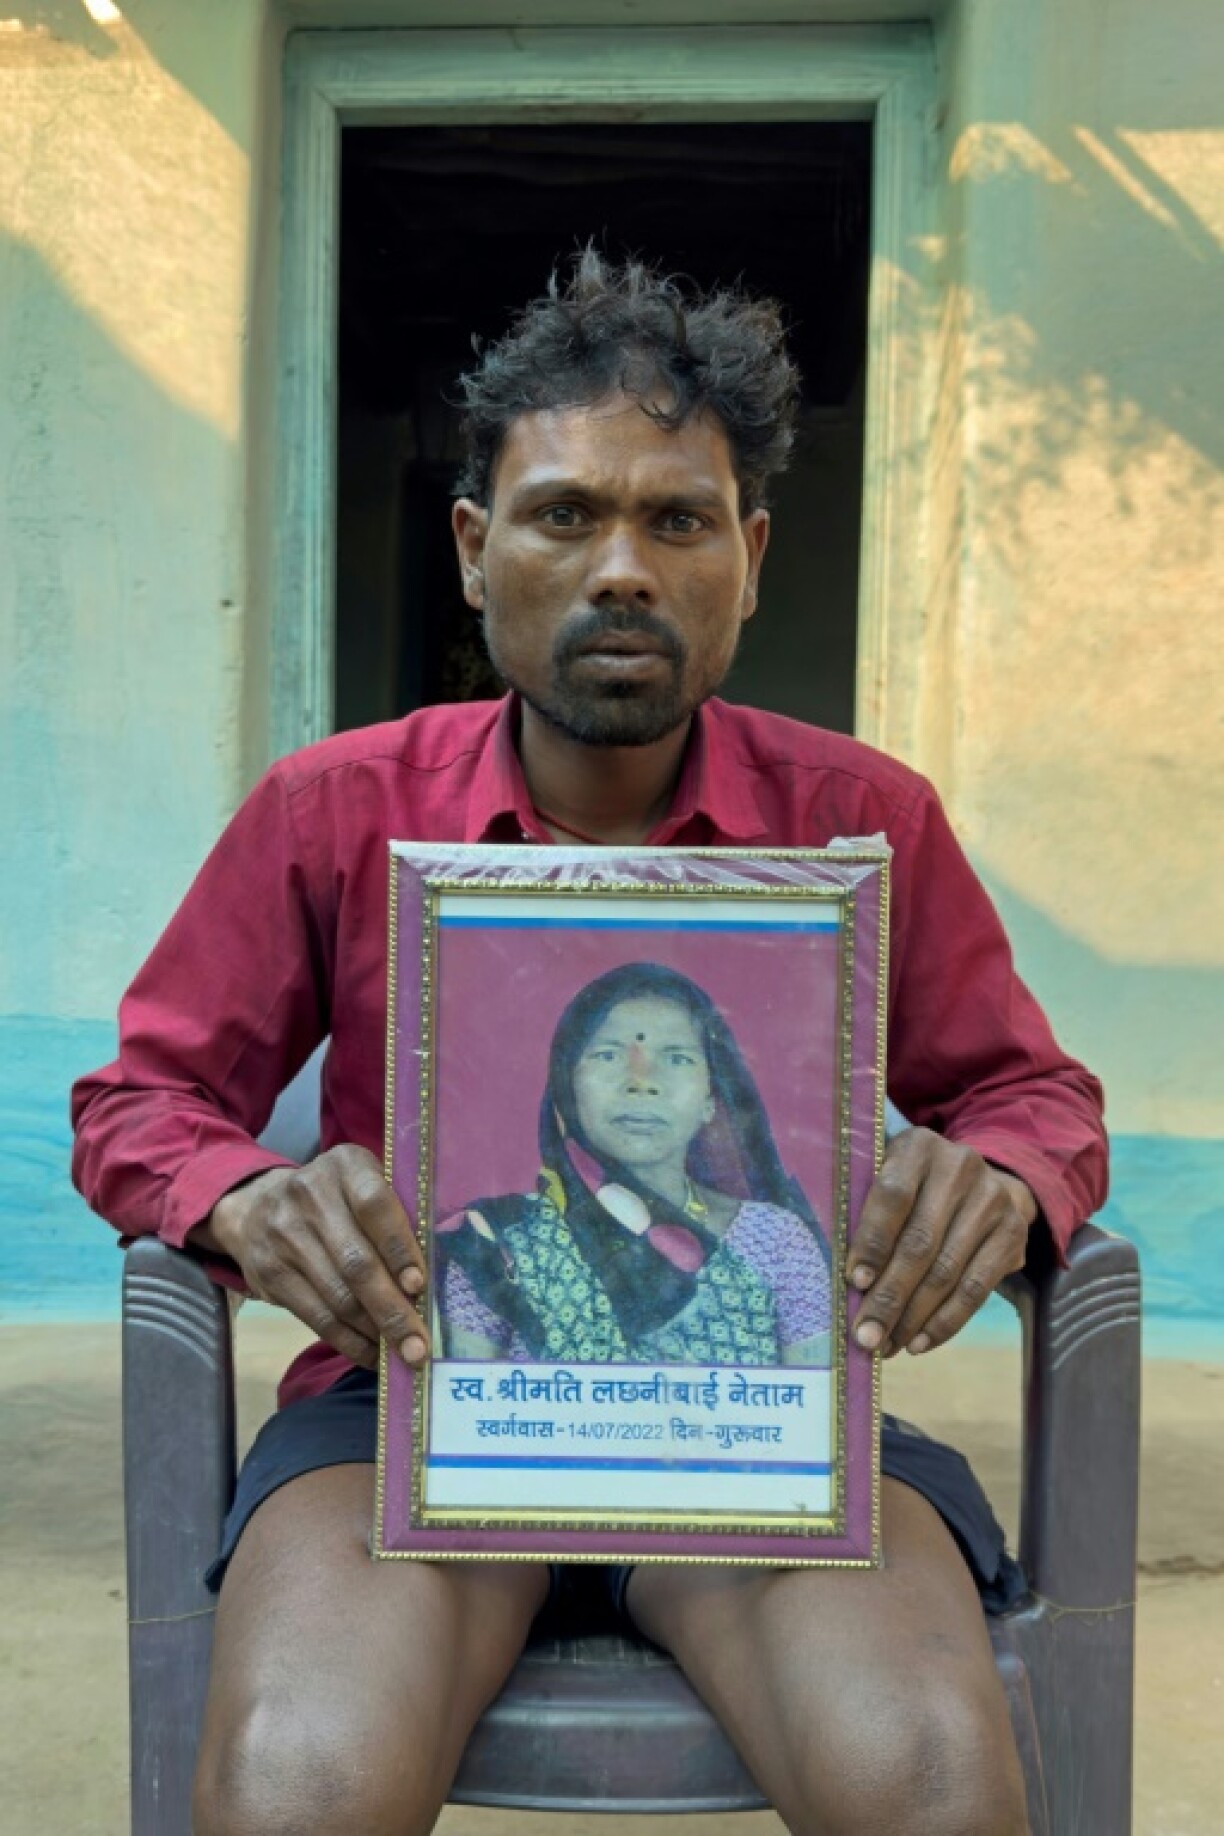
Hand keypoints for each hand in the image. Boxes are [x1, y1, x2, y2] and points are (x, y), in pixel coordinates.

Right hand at [205, 1145, 428, 1369]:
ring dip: (375, 1332)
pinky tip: (372, 1354)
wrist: (255, 1206)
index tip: (419, 1285)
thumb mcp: (360, 1183)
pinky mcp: (269, 1273)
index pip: (375, 1205)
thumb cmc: (334, 1200)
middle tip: (419, 1345)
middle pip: (357, 1262)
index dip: (399, 1248)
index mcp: (345, 1166)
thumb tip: (436, 1275)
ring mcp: (285, 1235)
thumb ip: (395, 1213)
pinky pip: (316, 1317)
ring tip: (404, 1353)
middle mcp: (310, 1196)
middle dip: (393, 1310)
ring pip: (338, 1297)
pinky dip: (349, 1341)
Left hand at [846, 1128, 1036, 1356]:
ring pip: (947, 1271)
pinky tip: (919, 1343)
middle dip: (889, 1296)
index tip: (854, 1282)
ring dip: (913, 1318)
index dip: (873, 1242)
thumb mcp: (888, 1177)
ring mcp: (992, 1200)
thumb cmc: (914, 1188)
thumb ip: (863, 1211)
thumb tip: (843, 1281)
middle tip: (865, 1336)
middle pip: (920, 1242)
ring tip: (886, 1345)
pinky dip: (945, 1322)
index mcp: (918, 1147)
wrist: (983, 1180)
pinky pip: (977, 1289)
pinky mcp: (1013, 1234)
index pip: (893, 1196)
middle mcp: (960, 1167)